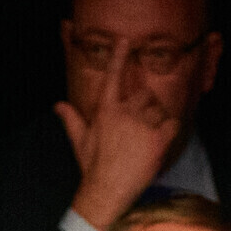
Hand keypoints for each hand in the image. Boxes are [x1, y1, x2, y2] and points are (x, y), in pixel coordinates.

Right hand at [55, 55, 181, 230]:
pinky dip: (171, 129)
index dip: (118, 57)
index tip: (124, 40)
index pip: (112, 77)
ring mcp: (142, 126)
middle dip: (146, 105)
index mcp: (105, 110)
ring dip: (158, 119)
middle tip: (144, 122)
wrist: (106, 190)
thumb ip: (72, 119)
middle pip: (144, 95)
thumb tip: (58, 106)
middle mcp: (125, 113)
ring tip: (150, 136)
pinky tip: (163, 139)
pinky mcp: (157, 140)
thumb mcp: (79, 140)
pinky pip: (172, 123)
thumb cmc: (92, 166)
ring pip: (159, 109)